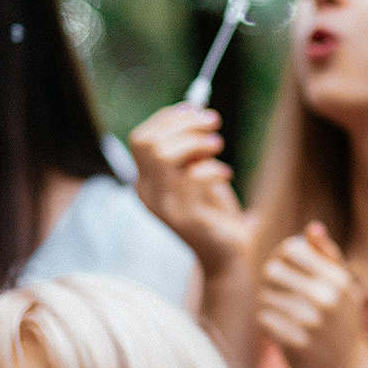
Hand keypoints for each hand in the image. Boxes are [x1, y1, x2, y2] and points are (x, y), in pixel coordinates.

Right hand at [129, 103, 253, 270]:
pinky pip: (192, 177)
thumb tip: (194, 110)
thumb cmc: (215, 214)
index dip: (168, 119)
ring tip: (218, 147)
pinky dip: (212, 168)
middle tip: (214, 123)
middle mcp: (147, 195)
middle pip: (149, 143)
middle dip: (183, 125)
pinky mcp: (185, 218)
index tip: (196, 109)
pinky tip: (226, 174)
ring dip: (197, 143)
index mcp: (146, 182)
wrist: (227, 258)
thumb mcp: (198, 174)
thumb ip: (191, 148)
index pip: (140, 139)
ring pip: (165, 155)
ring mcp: (163, 208)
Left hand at [259, 223, 367, 367]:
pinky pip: (264, 320)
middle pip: (272, 271)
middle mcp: (326, 298)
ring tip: (281, 313)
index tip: (282, 268)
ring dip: (268, 304)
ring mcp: (310, 322)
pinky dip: (267, 324)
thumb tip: (311, 228)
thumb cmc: (345, 327)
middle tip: (276, 292)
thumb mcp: (346, 291)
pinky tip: (280, 330)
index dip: (279, 256)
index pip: (291, 250)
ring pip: (265, 296)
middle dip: (269, 281)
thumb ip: (329, 256)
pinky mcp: (295, 344)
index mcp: (338, 280)